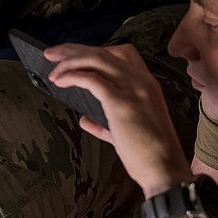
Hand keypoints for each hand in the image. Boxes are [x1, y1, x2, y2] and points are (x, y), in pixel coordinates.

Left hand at [44, 42, 191, 195]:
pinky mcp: (121, 102)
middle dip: (74, 49)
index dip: (96, 51)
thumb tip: (86, 120)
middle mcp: (141, 80)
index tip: (76, 56)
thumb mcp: (127, 131)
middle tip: (53, 54)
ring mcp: (132, 89)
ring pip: (96, 59)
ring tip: (53, 69)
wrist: (164, 169)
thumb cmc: (150, 154)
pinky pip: (91, 79)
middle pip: (104, 52)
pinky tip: (60, 81)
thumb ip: (105, 123)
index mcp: (147, 84)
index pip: (121, 53)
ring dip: (70, 60)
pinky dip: (72, 76)